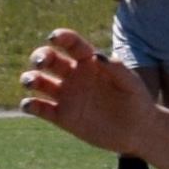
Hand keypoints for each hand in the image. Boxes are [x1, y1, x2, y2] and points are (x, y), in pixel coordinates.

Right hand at [18, 28, 157, 150]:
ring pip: (38, 81)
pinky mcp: (62, 116)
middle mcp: (73, 76)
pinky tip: (29, 104)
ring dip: (29, 78)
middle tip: (41, 62)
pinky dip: (29, 105)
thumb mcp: (132, 83)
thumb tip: (97, 56)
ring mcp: (66, 96)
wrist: (139, 131)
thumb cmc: (138, 102)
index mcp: (89, 63)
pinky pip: (39, 108)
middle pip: (49, 60)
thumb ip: (117, 68)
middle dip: (40, 56)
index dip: (61, 37)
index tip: (54, 37)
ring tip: (31, 82)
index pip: (72, 45)